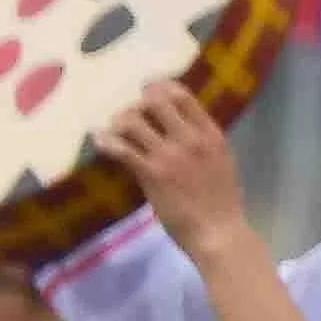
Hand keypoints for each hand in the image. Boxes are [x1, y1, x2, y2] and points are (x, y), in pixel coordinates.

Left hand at [97, 82, 251, 253]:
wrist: (218, 232)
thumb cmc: (221, 202)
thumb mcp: (221, 161)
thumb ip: (203, 142)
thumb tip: (183, 129)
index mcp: (210, 133)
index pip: (183, 96)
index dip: (160, 88)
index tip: (146, 90)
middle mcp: (190, 138)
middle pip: (155, 101)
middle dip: (136, 103)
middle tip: (125, 113)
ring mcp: (170, 155)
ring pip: (135, 121)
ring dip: (119, 122)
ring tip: (111, 130)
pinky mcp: (152, 174)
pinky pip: (123, 149)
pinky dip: (107, 142)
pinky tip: (100, 141)